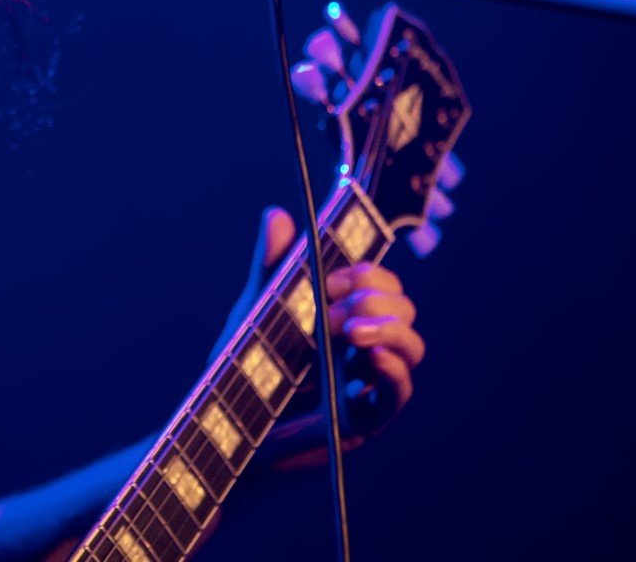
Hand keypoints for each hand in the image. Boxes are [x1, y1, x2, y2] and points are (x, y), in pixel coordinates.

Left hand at [217, 207, 425, 469]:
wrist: (224, 421)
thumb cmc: (242, 366)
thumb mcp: (255, 308)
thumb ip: (270, 266)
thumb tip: (277, 214)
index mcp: (344, 313)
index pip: (382, 283)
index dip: (368, 273)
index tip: (330, 279)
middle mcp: (362, 345)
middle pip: (404, 309)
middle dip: (376, 298)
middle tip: (332, 310)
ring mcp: (367, 381)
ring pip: (412, 346)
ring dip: (390, 330)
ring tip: (352, 332)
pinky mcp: (363, 418)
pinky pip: (398, 394)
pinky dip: (393, 371)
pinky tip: (372, 358)